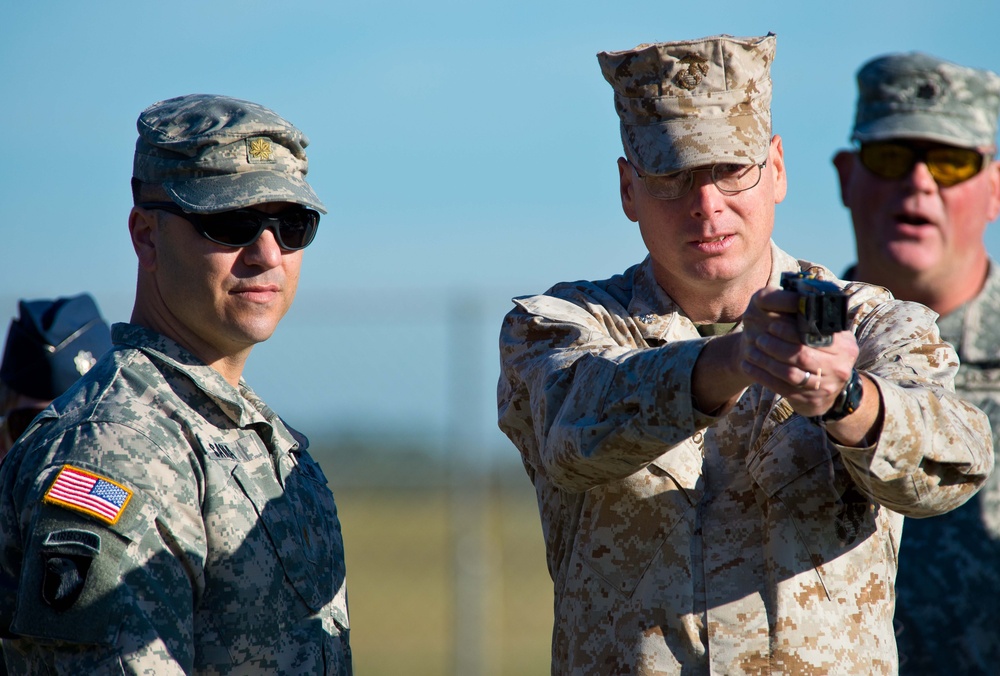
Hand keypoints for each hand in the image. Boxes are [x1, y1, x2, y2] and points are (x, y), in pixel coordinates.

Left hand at [739, 286, 858, 417]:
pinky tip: (748, 365)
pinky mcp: (811, 401)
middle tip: (758, 338)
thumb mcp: (823, 331)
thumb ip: (811, 315)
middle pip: (802, 355)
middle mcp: (840, 366)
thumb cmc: (817, 348)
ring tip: (751, 350)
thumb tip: (795, 297)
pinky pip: (782, 388)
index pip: (816, 335)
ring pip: (791, 373)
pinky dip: (763, 376)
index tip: (772, 324)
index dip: (791, 330)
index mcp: (844, 343)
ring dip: (767, 361)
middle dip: (776, 346)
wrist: (825, 385)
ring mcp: (826, 386)